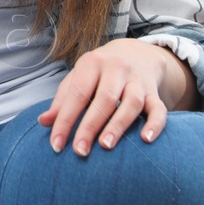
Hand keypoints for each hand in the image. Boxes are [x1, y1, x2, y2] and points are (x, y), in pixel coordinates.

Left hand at [38, 38, 196, 155]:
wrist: (136, 53)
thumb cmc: (98, 72)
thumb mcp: (77, 78)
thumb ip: (62, 100)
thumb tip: (44, 122)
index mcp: (91, 64)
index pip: (77, 94)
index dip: (65, 120)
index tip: (56, 144)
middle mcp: (116, 69)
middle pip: (104, 99)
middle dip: (90, 126)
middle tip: (79, 151)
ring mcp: (138, 81)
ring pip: (131, 103)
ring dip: (118, 125)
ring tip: (105, 146)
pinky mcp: (155, 92)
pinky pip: (159, 109)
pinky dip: (155, 124)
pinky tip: (146, 139)